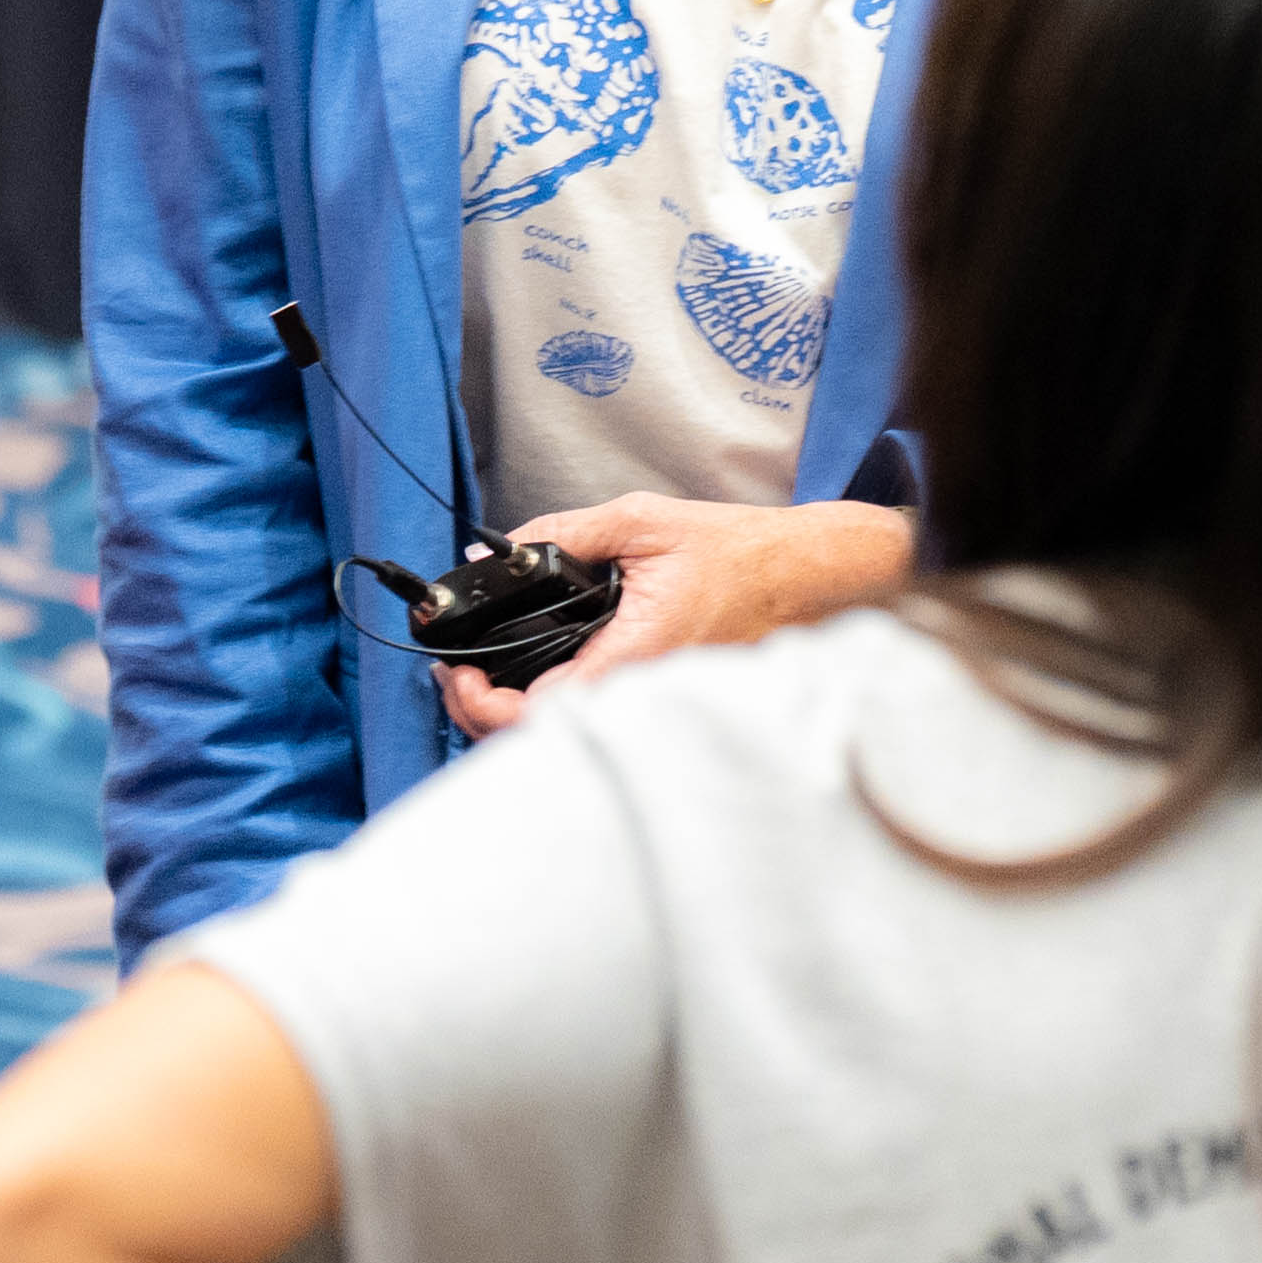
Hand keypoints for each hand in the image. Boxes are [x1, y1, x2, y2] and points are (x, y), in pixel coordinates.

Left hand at [435, 496, 913, 736]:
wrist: (806, 575)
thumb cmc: (739, 552)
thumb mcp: (639, 522)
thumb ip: (562, 534)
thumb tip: (499, 551)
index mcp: (634, 656)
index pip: (540, 716)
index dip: (483, 706)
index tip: (456, 675)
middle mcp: (642, 695)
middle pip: (540, 740)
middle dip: (483, 715)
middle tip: (455, 677)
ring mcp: (651, 706)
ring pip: (565, 737)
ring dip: (514, 715)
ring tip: (480, 676)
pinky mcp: (659, 701)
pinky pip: (594, 720)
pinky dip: (552, 709)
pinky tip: (530, 679)